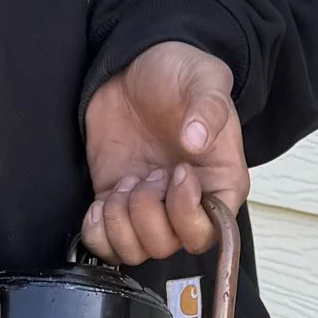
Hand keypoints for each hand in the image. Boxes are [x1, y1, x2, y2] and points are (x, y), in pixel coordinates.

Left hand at [81, 42, 248, 265]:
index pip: (211, 230)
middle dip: (149, 213)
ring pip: (137, 251)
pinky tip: (101, 202)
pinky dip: (97, 232)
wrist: (136, 66)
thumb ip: (209, 107)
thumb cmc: (178, 74)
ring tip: (124, 184)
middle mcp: (187, 204)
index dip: (188, 212)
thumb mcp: (204, 80)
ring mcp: (150, 206)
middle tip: (146, 174)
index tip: (178, 173)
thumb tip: (196, 139)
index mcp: (220, 183)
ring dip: (122, 222)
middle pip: (171, 246)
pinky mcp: (116, 203)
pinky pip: (105, 243)